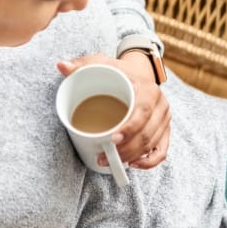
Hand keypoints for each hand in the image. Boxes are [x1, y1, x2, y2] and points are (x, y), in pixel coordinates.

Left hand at [56, 52, 170, 169]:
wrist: (138, 74)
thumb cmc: (118, 71)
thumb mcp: (101, 63)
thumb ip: (81, 64)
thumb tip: (61, 66)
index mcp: (148, 90)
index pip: (143, 112)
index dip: (129, 128)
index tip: (112, 139)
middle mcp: (161, 105)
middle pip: (146, 133)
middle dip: (125, 149)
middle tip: (104, 156)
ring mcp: (164, 120)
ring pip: (151, 145)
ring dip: (131, 157)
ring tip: (110, 160)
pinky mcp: (165, 131)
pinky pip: (161, 151)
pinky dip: (148, 162)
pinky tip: (132, 164)